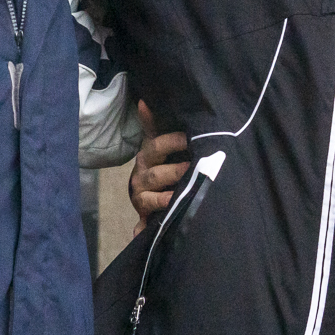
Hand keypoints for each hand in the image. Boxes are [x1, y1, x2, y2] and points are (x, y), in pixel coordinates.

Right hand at [128, 101, 188, 234]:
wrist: (145, 190)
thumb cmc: (159, 163)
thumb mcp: (157, 144)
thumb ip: (153, 124)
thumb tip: (143, 101)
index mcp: (147, 157)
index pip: (158, 146)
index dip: (173, 142)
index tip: (189, 138)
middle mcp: (142, 177)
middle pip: (156, 174)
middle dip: (174, 172)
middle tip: (192, 168)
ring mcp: (142, 198)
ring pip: (152, 199)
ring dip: (165, 199)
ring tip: (180, 197)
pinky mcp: (144, 215)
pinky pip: (142, 224)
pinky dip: (142, 229)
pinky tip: (142, 233)